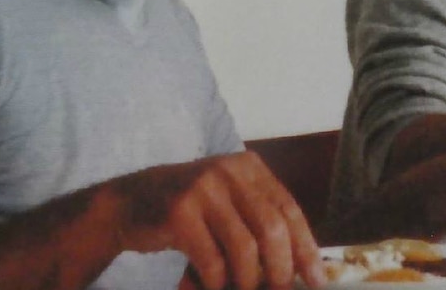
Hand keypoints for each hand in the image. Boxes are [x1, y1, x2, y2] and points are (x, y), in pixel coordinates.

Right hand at [107, 152, 325, 289]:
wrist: (128, 203)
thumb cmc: (188, 211)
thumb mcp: (228, 202)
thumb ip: (259, 221)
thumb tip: (298, 266)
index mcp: (249, 167)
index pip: (289, 209)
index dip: (306, 248)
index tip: (317, 279)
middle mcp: (229, 170)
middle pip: (272, 228)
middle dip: (281, 269)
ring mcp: (203, 188)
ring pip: (245, 247)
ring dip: (248, 280)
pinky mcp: (179, 211)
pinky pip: (212, 259)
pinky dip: (217, 282)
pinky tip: (213, 286)